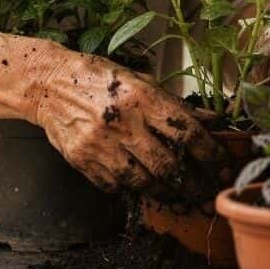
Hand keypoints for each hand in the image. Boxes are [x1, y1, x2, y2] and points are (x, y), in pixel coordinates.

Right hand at [25, 46, 222, 195]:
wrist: (49, 84)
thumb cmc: (99, 79)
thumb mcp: (141, 82)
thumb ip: (176, 105)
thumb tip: (211, 119)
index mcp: (141, 98)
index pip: (186, 133)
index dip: (210, 152)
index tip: (220, 162)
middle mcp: (122, 123)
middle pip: (167, 166)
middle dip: (189, 181)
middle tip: (200, 186)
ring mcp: (100, 145)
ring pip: (141, 182)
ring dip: (162, 189)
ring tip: (172, 188)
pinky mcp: (82, 160)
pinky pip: (114, 185)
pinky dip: (128, 187)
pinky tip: (136, 180)